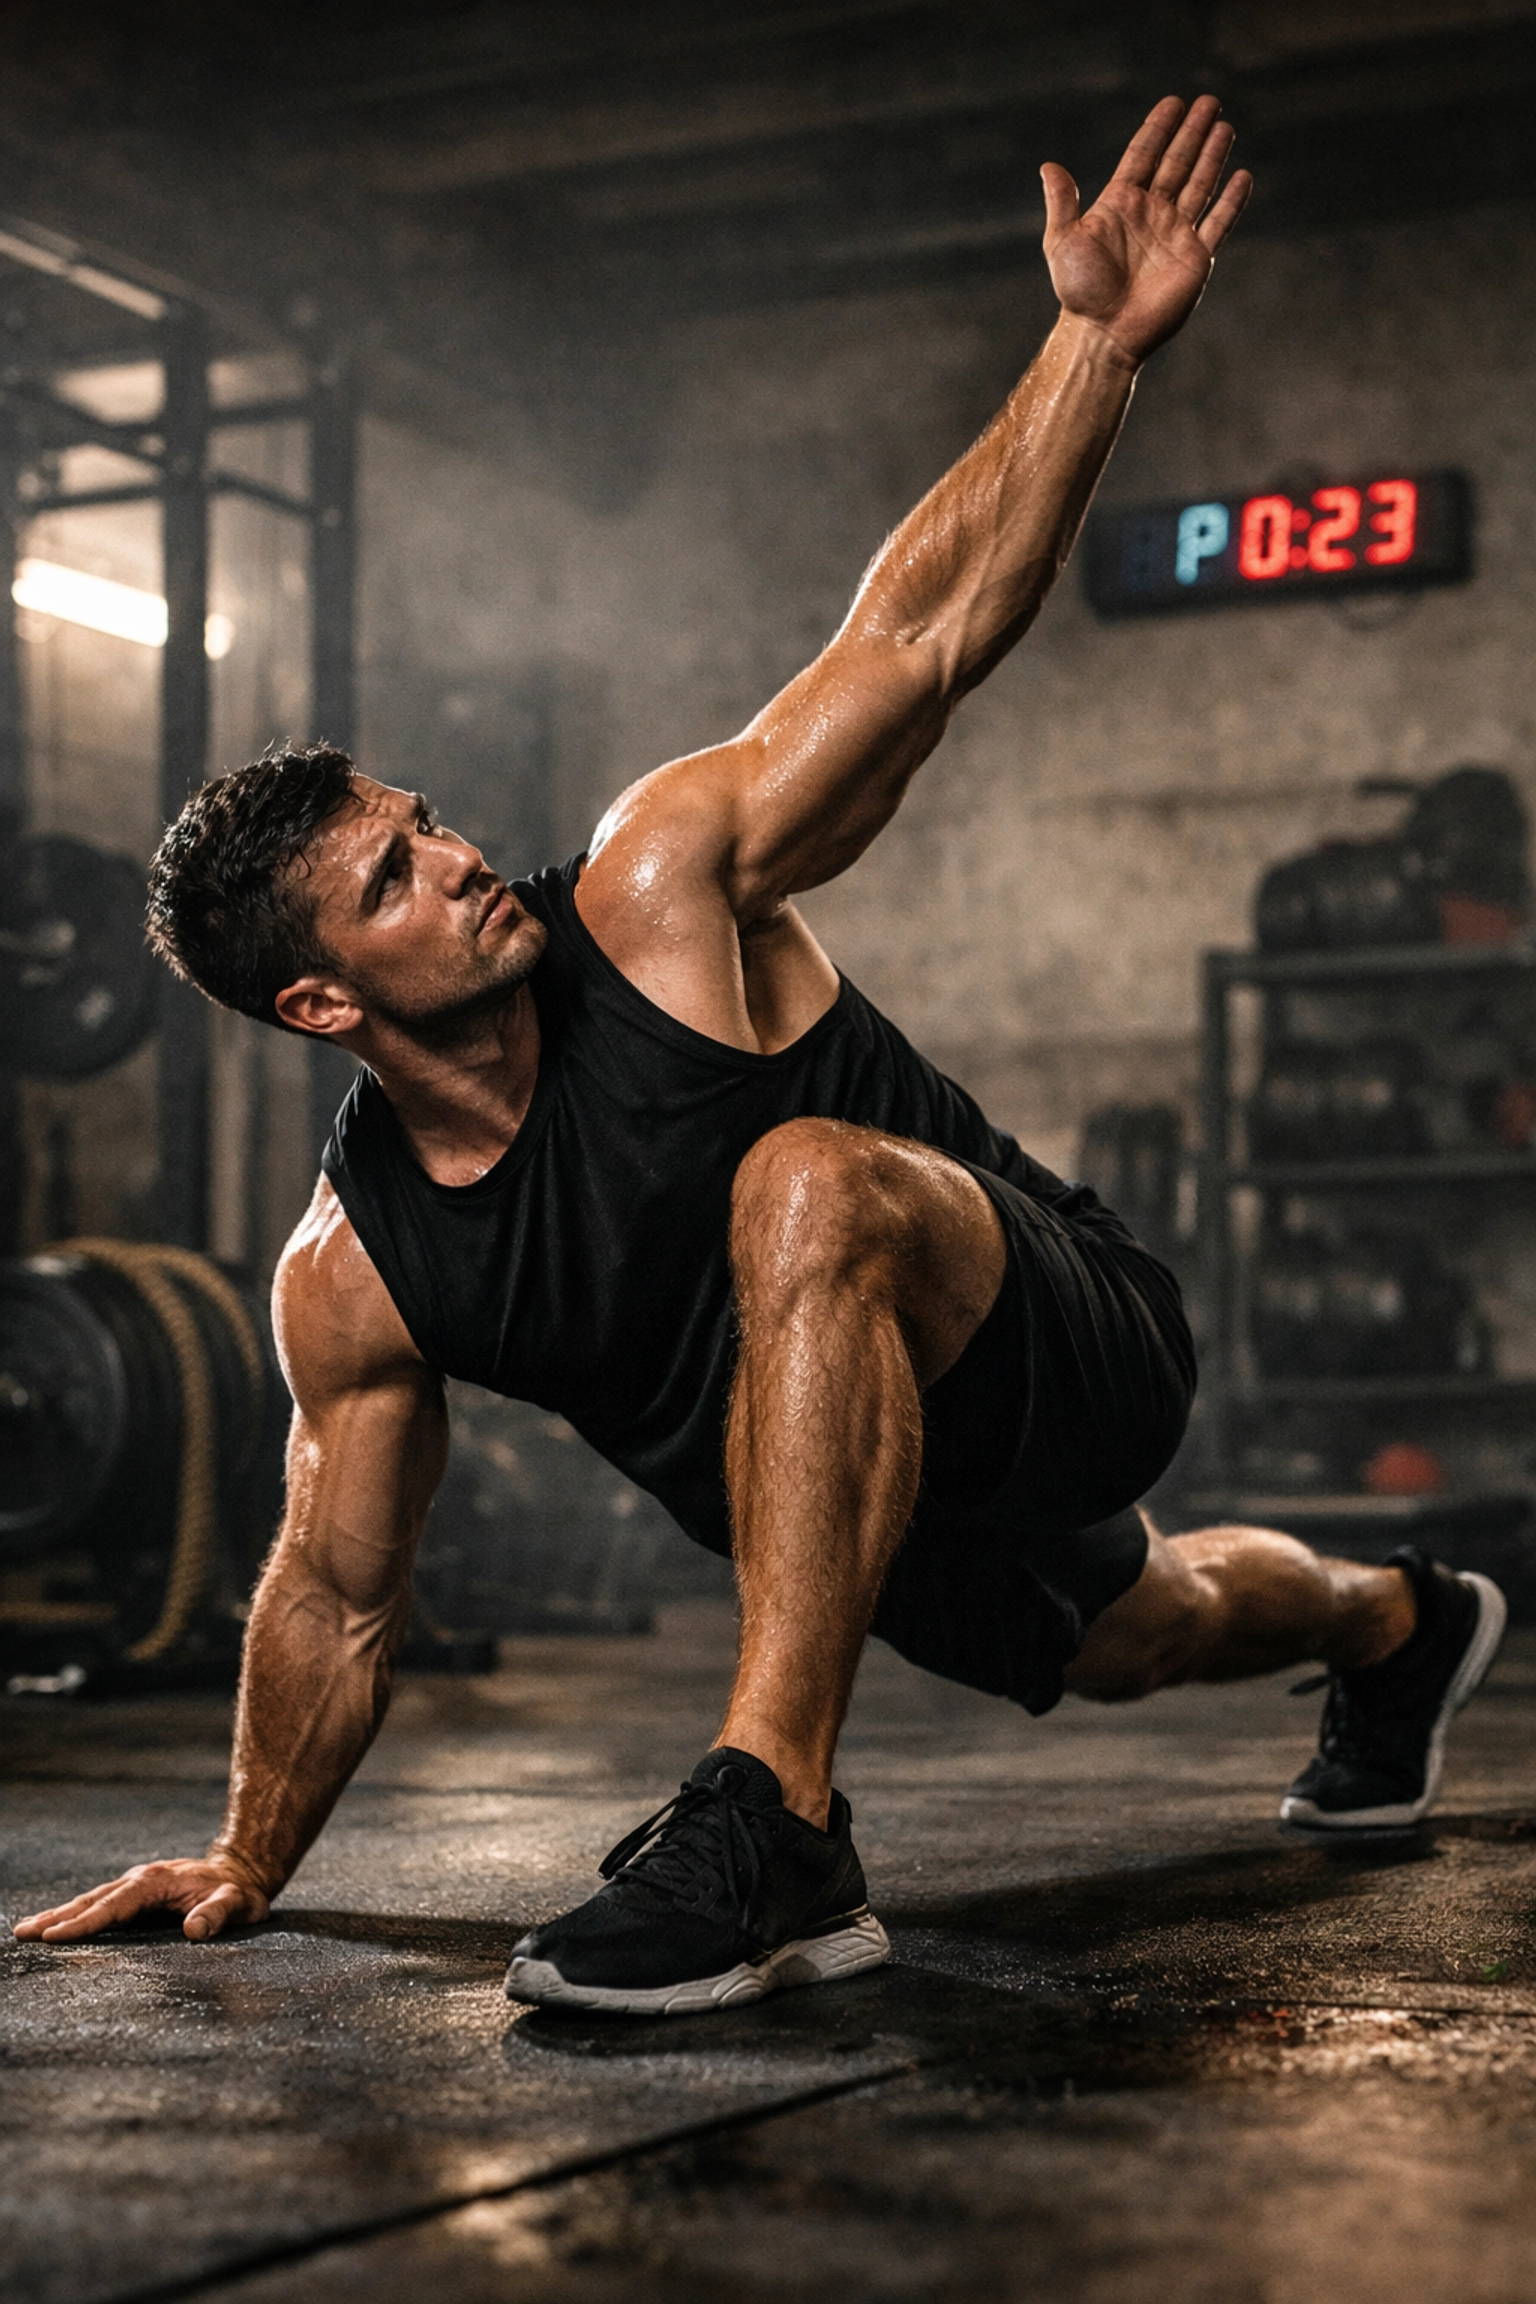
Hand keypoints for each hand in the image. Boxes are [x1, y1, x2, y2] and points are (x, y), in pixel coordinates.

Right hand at [12, 1857, 269, 1942]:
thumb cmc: (240, 1892)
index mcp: (158, 1881)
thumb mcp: (238, 1903)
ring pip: (92, 1901)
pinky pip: (100, 1905)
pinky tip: (57, 1927)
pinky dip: (76, 1915)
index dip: (87, 1921)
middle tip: (24, 1933)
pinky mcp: (136, 1896)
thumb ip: (218, 1914)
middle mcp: (141, 1880)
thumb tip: (194, 1930)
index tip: (56, 1936)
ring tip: (27, 1930)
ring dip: (60, 1915)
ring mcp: (136, 1886)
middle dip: (59, 1917)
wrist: (243, 1871)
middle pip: (94, 1900)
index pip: (116, 1904)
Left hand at [1042, 95, 1251, 363]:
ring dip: (1212, 156)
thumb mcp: (1063, 242)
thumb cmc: (1080, 291)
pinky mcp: (1194, 258)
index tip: (1173, 103)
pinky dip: (1231, 202)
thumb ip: (1062, 203)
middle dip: (1192, 133)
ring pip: (1199, 185)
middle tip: (1208, 101)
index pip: (1143, 155)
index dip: (1158, 129)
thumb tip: (1048, 166)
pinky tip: (1242, 176)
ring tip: (1224, 126)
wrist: (1104, 333)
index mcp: (1121, 204)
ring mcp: (1175, 234)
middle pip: (1176, 163)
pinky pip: (1218, 224)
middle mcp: (1151, 214)